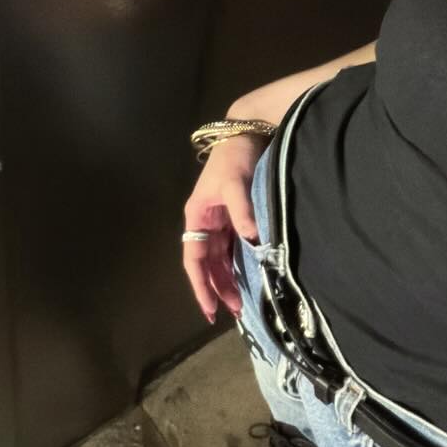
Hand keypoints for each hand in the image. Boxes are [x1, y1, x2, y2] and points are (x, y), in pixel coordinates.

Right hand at [182, 134, 266, 322]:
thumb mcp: (236, 182)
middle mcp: (205, 223)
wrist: (247, 133)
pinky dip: (237, 264)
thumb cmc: (236, 157)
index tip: (210, 308)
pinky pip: (232, 247)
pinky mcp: (234, 216)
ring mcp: (220, 221)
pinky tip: (247, 277)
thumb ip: (242, 210)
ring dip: (228, 280)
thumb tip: (252, 239)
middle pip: (208, 264)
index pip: (194, 259)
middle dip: (218, 288)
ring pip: (220, 259)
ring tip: (240, 303)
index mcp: (197, 217)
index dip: (201, 285)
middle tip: (234, 313)